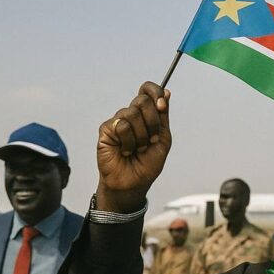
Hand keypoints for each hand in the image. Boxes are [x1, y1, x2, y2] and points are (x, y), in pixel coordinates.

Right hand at [96, 81, 171, 212]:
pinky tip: (125, 151)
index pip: (148, 90)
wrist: (133, 183)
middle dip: (152, 122)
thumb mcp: (162, 139)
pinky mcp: (106, 129)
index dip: (155, 92)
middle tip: (151, 140)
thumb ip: (163, 116)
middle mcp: (131, 115)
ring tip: (137, 149)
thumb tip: (166, 92)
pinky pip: (121, 126)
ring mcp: (118, 121)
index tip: (162, 105)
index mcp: (146, 115)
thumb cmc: (147, 164)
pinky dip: (129, 142)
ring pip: (132, 114)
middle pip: (142, 100)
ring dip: (141, 136)